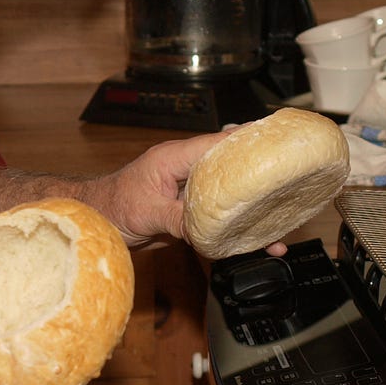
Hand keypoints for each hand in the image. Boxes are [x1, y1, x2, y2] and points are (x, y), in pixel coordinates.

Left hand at [86, 131, 287, 256]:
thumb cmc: (111, 207)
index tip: (273, 142)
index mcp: (174, 158)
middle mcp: (185, 172)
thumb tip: (205, 230)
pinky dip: (235, 230)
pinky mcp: (187, 214)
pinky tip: (254, 243)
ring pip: (226, 196)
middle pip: (229, 168)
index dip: (245, 142)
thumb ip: (177, 219)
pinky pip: (217, 219)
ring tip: (279, 225)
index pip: (217, 144)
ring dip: (250, 209)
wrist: (96, 224)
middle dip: (257, 175)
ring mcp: (188, 193)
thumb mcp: (146, 212)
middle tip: (289, 181)